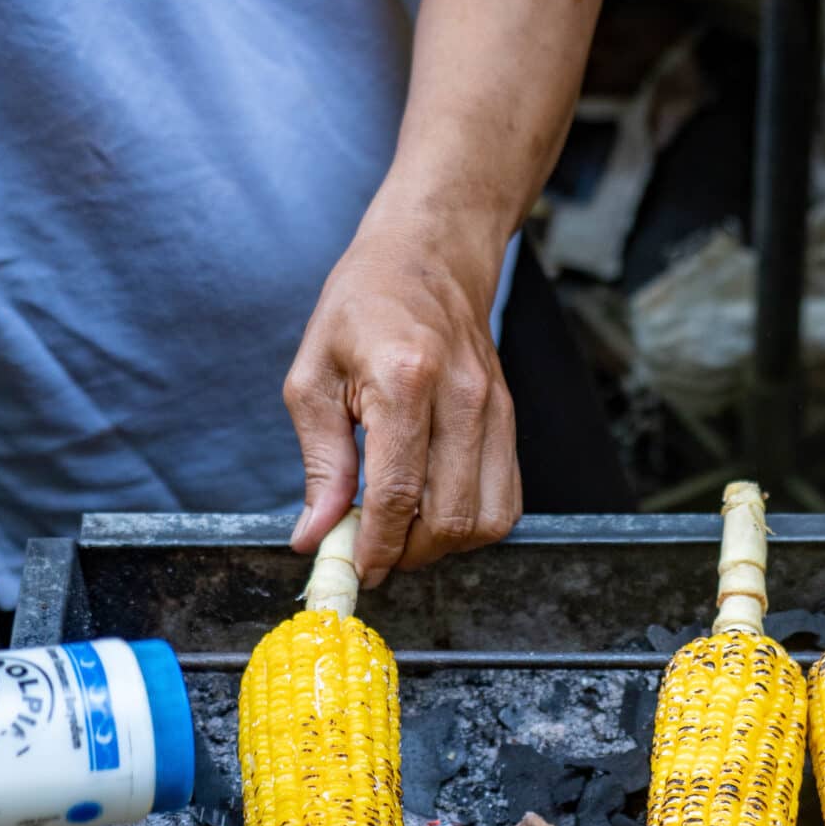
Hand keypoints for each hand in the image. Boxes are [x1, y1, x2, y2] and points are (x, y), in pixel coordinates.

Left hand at [284, 219, 520, 583]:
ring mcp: (497, 408)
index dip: (377, 545)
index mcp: (404, 378)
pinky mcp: (511, 418)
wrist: (429, 257)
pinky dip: (472, 524)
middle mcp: (462, 396)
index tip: (356, 568)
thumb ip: (320, 462)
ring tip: (406, 535)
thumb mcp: (313, 376)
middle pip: (450, 516)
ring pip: (487, 518)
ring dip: (445, 546)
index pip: (399, 492)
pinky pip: (506, 500)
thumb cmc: (361, 308)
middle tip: (375, 554)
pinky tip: (435, 513)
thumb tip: (316, 535)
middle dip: (410, 554)